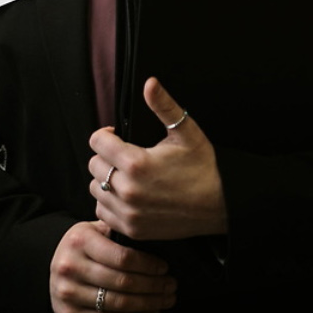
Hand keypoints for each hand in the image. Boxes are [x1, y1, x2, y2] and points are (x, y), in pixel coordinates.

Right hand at [49, 220, 176, 312]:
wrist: (55, 266)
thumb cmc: (84, 246)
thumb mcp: (96, 229)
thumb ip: (119, 231)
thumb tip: (154, 237)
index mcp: (80, 241)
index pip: (123, 257)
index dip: (148, 265)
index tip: (165, 268)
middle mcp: (70, 267)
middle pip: (123, 282)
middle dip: (154, 286)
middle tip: (172, 285)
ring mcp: (67, 293)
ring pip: (118, 303)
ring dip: (148, 304)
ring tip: (166, 299)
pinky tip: (151, 312)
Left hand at [88, 78, 228, 240]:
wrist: (219, 206)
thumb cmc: (204, 168)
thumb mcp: (186, 133)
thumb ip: (164, 106)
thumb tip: (149, 83)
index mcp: (137, 163)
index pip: (97, 142)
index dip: (106, 135)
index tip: (118, 137)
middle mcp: (128, 190)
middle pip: (94, 165)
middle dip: (107, 157)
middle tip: (127, 157)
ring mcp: (128, 212)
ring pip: (96, 189)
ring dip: (106, 180)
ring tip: (127, 176)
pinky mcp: (130, 229)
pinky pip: (102, 211)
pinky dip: (110, 202)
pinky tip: (128, 195)